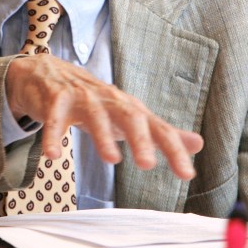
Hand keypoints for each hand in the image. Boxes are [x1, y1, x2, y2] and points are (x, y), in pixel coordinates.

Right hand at [6, 54, 203, 179]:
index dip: (174, 150)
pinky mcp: (55, 99)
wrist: (49, 73)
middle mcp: (109, 101)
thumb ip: (160, 132)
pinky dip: (53, 135)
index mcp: (130, 108)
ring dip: (102, 136)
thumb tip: (199, 143)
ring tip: (111, 160)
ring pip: (95, 115)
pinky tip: (52, 156)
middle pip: (129, 116)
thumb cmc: (94, 101)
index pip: (157, 128)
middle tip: (148, 165)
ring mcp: (82, 98)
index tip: (187, 175)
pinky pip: (55, 118)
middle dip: (140, 138)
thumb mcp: (128, 116)